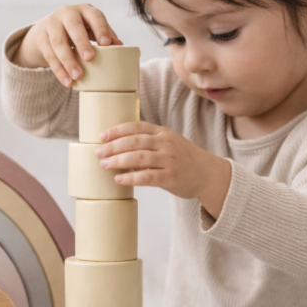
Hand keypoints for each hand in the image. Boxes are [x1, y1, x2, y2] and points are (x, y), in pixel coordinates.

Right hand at [13, 4, 122, 86]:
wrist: (48, 28)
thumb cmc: (79, 29)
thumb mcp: (91, 28)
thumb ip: (106, 36)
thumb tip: (123, 49)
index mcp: (85, 10)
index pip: (94, 16)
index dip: (101, 29)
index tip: (106, 44)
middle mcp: (67, 14)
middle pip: (74, 27)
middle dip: (81, 42)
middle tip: (90, 58)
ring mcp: (51, 25)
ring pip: (58, 43)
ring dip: (68, 61)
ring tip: (78, 76)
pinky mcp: (41, 38)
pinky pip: (50, 56)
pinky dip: (59, 70)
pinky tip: (67, 81)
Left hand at [95, 122, 232, 217]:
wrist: (208, 174)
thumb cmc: (183, 159)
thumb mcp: (168, 144)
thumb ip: (147, 144)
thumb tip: (117, 150)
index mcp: (163, 133)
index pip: (136, 127)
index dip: (117, 130)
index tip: (101, 136)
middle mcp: (166, 143)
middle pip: (134, 141)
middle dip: (113, 146)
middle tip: (98, 152)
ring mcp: (169, 160)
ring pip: (138, 158)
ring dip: (118, 161)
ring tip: (104, 165)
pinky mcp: (171, 177)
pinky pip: (147, 177)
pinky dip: (131, 178)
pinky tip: (119, 179)